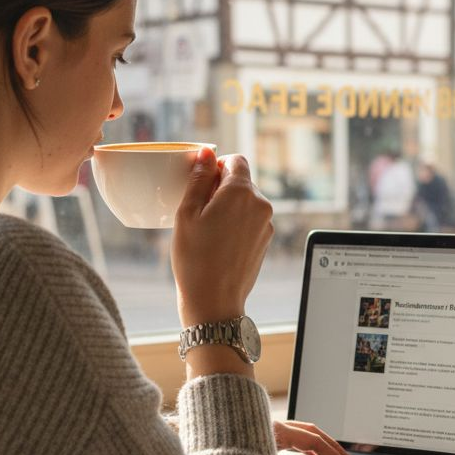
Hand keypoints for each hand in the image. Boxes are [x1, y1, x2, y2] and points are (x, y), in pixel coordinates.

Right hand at [172, 150, 272, 327]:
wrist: (214, 301)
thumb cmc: (195, 258)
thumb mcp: (187, 213)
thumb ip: (199, 178)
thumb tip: (207, 153)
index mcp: (242, 192)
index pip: (236, 160)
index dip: (217, 166)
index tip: (201, 182)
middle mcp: (261, 205)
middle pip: (242, 181)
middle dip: (221, 188)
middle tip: (198, 210)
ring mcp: (267, 224)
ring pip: (246, 202)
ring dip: (228, 207)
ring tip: (207, 230)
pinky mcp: (266, 241)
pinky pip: (250, 221)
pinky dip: (236, 224)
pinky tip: (219, 243)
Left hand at [274, 420, 353, 454]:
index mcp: (277, 430)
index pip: (313, 441)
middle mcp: (276, 426)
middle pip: (311, 432)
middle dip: (331, 446)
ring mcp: (270, 429)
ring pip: (303, 433)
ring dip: (321, 445)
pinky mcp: (267, 436)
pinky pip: (293, 437)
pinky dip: (307, 446)